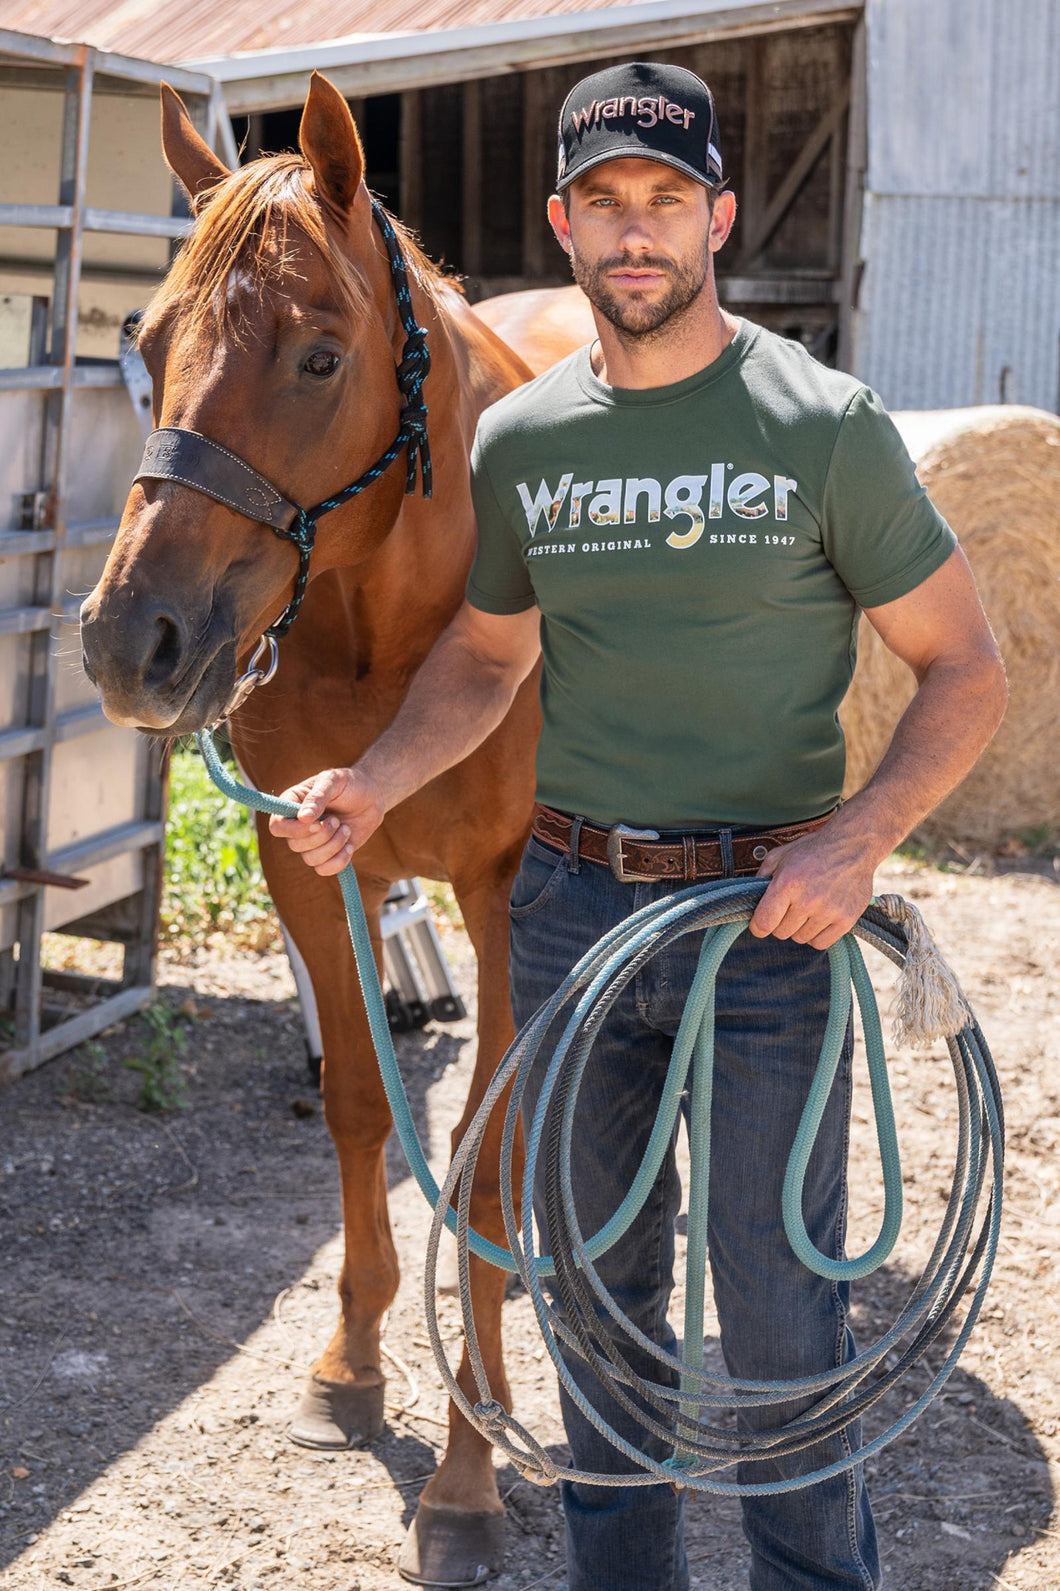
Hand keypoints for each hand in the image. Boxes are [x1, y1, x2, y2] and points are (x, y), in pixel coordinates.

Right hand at [267, 764, 385, 876]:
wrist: (372, 798)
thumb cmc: (350, 784)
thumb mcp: (334, 780)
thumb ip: (318, 797)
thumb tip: (302, 818)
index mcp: (291, 804)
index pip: (277, 826)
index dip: (295, 830)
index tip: (317, 823)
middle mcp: (297, 826)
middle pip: (295, 845)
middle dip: (322, 835)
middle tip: (337, 820)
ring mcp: (311, 842)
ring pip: (310, 860)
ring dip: (333, 846)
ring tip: (346, 828)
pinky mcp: (327, 855)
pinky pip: (324, 870)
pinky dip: (339, 860)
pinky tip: (350, 845)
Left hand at [748, 819, 878, 950]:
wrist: (853, 845)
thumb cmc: (814, 850)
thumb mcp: (780, 856)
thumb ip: (760, 877)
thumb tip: (748, 898)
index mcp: (788, 883)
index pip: (763, 923)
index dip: (758, 926)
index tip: (760, 924)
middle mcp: (808, 900)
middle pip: (781, 932)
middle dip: (780, 922)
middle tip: (790, 907)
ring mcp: (829, 911)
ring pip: (800, 938)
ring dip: (800, 927)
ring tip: (808, 908)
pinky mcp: (846, 920)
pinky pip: (820, 943)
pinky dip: (817, 935)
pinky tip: (819, 918)